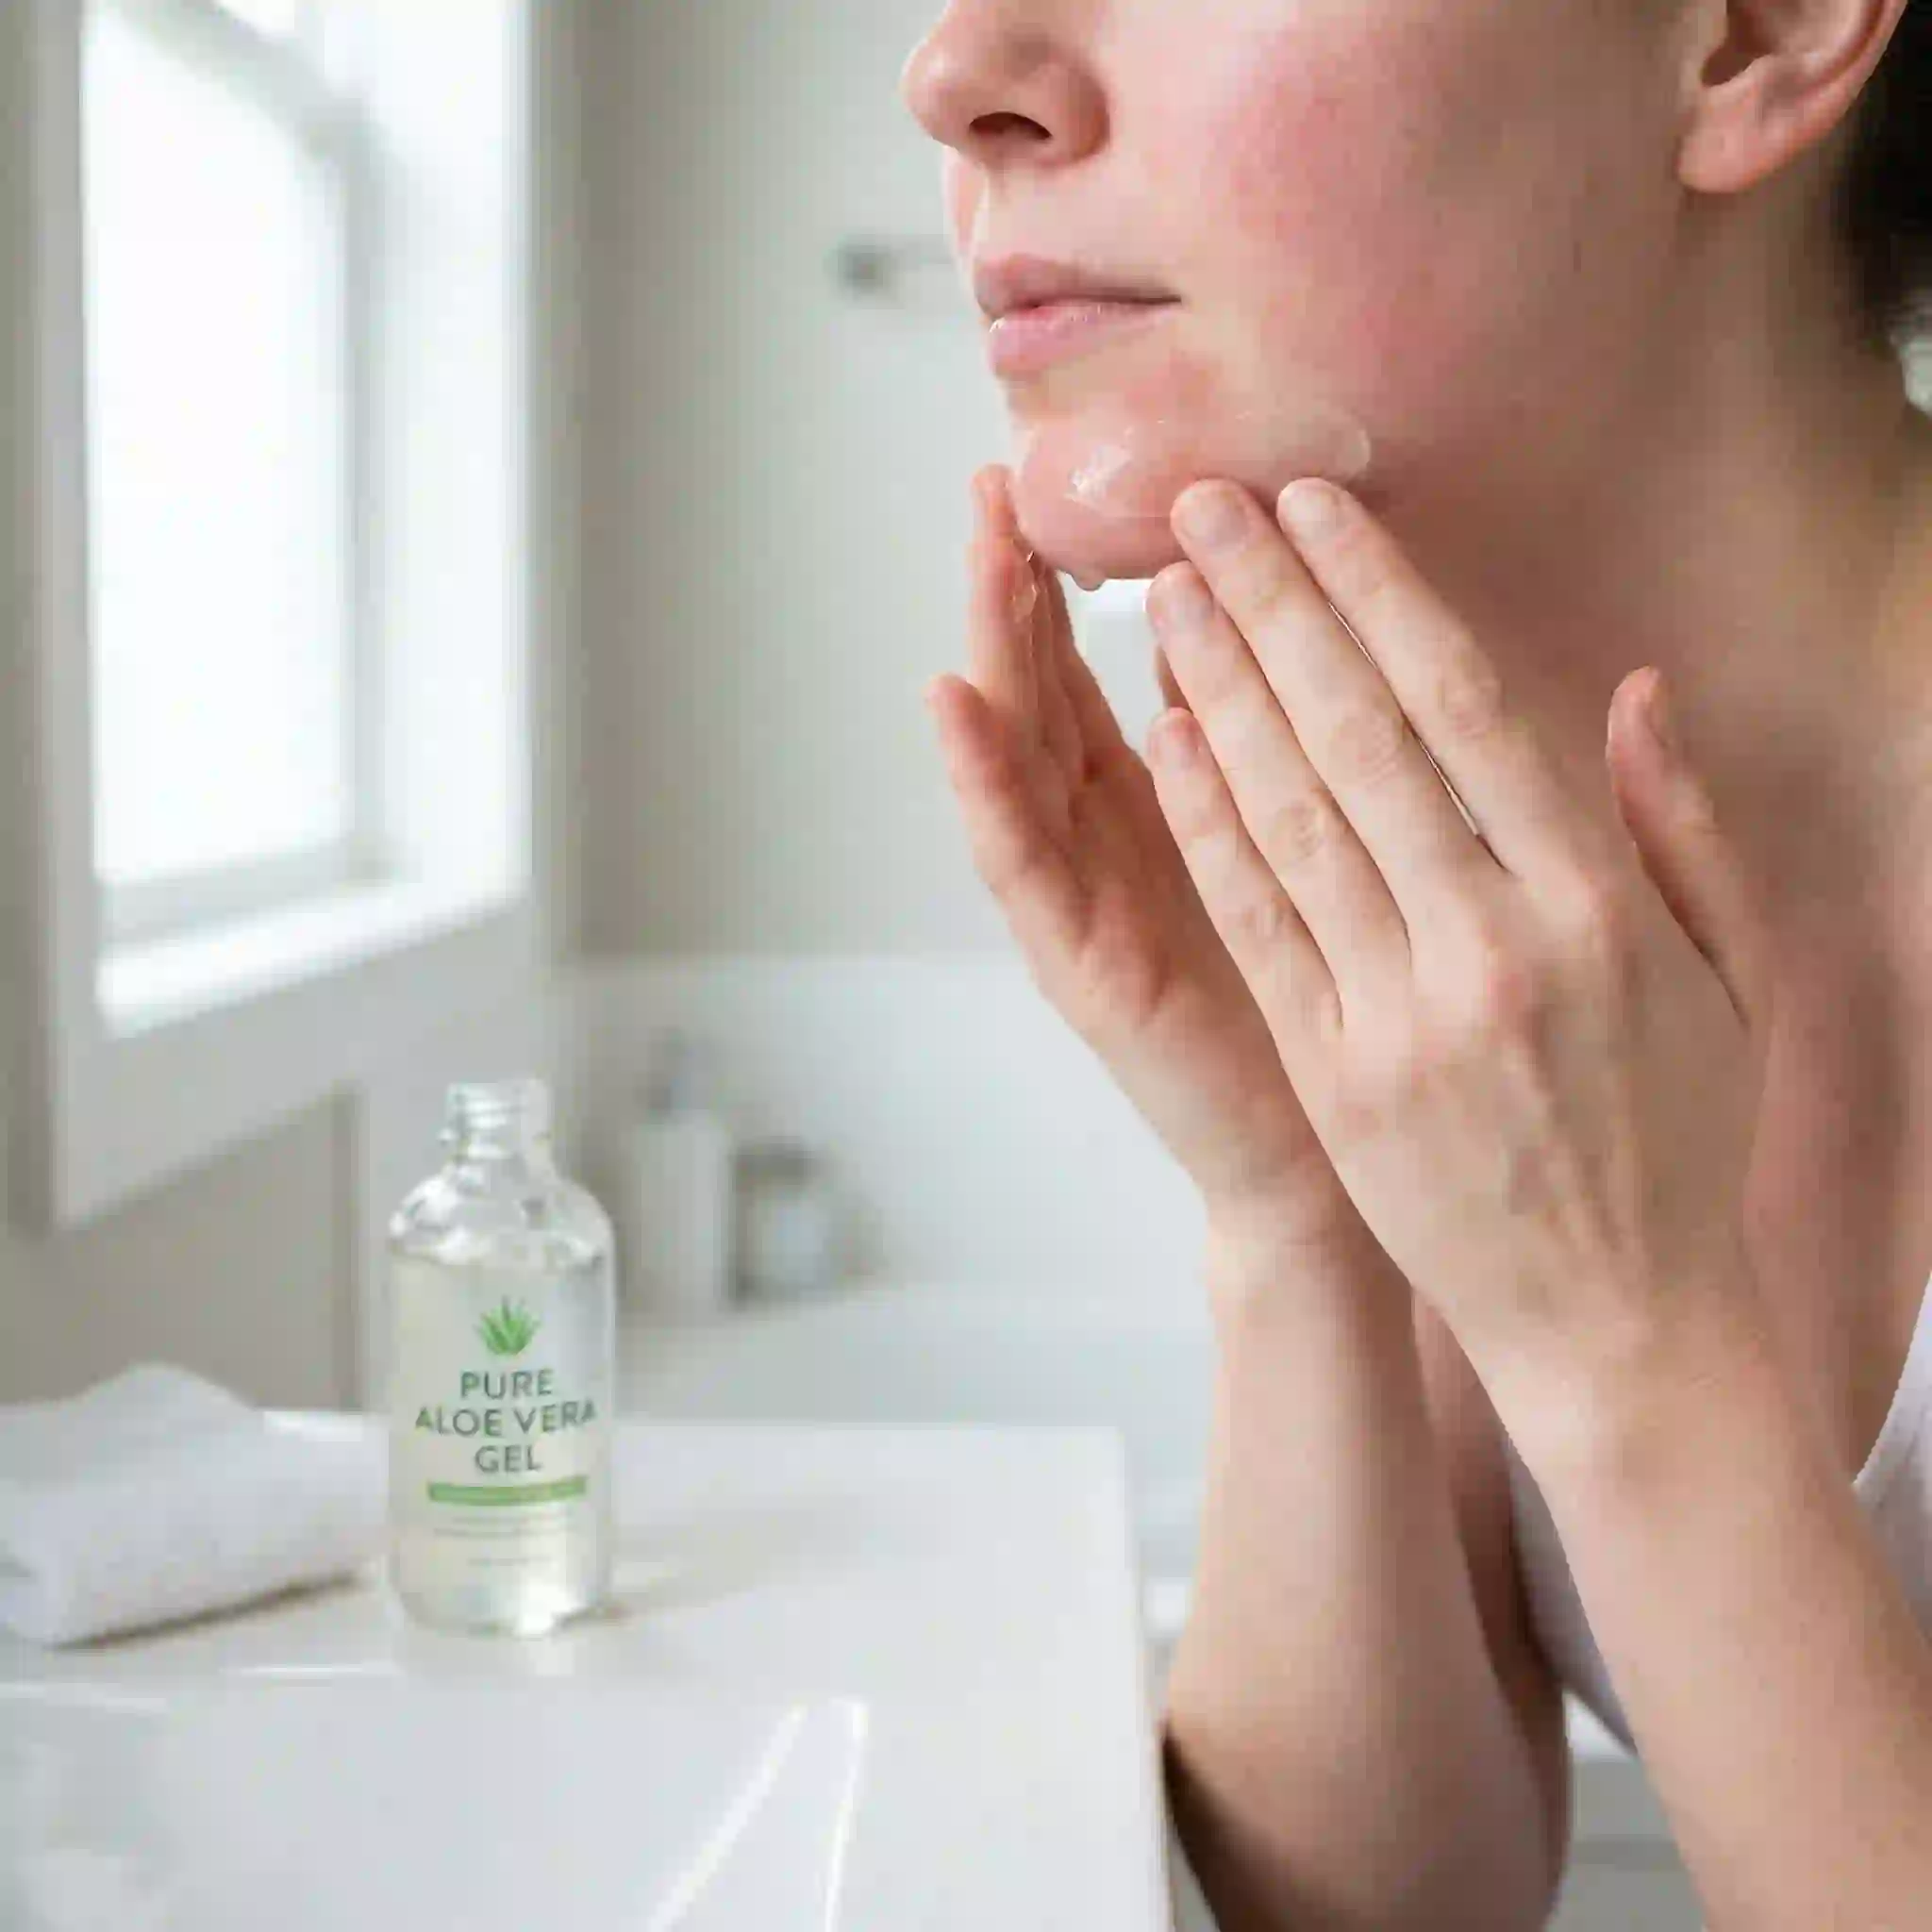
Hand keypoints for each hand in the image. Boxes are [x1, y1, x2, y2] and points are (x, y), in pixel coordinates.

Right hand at [923, 465, 1367, 1257]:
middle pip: (1049, 692)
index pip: (1107, 666)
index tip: (1066, 472)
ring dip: (992, 652)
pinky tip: (954, 703)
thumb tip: (1262, 621)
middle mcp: (1113, 845)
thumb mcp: (1314, 846)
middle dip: (1021, 587)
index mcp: (1169, 805)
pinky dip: (981, 784)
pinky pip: (1023, 866)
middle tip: (998, 482)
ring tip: (979, 553)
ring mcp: (1087, 903)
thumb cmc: (1343, 1007)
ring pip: (1020, 757)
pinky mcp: (1083, 968)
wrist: (1331, 1166)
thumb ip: (1274, 742)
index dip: (1082, 574)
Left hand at [1142, 475, 1778, 1417]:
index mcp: (1597, 904)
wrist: (1616, 1319)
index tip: (1315, 509)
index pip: (1465, 710)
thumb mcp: (1726, 974)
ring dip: (1219, 693)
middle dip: (1274, 608)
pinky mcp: (1333, 1075)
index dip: (1379, 596)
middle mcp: (1491, 946)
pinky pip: (1256, 925)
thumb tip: (1633, 690)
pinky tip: (1164, 738)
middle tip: (1202, 509)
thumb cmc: (1676, 1137)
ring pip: (1290, 819)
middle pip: (1360, 740)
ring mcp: (1400, 1016)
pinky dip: (1207, 824)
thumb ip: (1679, 825)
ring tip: (1164, 595)